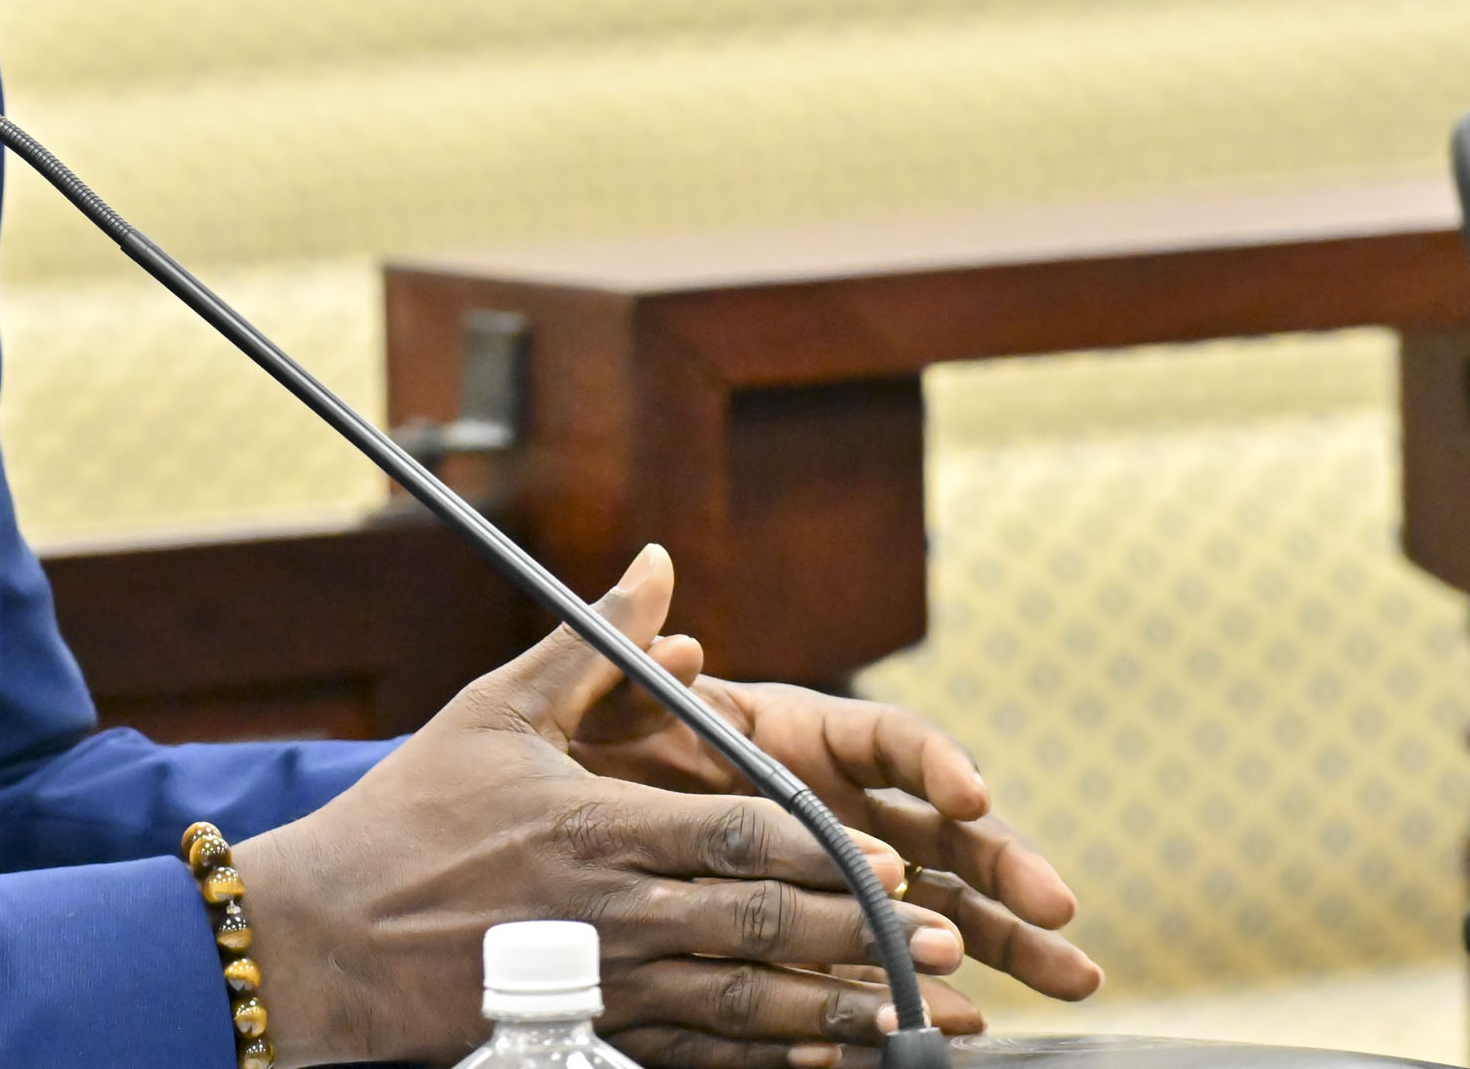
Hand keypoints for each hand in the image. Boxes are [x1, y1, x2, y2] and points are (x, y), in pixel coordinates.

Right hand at [231, 547, 968, 1068]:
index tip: (890, 856)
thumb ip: (591, 645)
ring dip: (832, 1004)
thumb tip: (657, 564)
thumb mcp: (494, 712)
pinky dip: (767, 1054)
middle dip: (859, 931)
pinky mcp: (589, 1030)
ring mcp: (603, 981)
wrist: (328, 934)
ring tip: (907, 1005)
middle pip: (758, 922)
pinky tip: (821, 1054)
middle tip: (941, 937)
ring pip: (744, 1000)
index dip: (822, 850)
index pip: (735, 838)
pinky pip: (699, 1050)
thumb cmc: (409, 815)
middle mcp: (611, 909)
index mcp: (595, 826)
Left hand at [570, 613, 1104, 1047]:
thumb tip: (675, 642)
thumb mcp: (622, 711)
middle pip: (946, 830)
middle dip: (1006, 864)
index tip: (968, 793)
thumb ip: (646, 677)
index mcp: (811, 738)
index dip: (935, 761)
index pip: (892, 740)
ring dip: (1011, 938)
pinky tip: (972, 1025)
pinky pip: (889, 967)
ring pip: (945, 904)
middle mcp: (849, 804)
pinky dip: (930, 994)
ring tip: (1075, 977)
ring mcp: (850, 875)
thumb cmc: (618, 747)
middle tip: (1055, 904)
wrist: (591, 818)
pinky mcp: (830, 937)